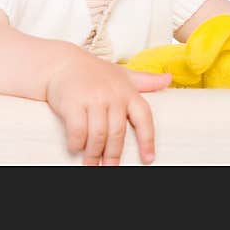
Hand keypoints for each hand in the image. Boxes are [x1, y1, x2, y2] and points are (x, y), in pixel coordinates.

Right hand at [45, 56, 170, 165]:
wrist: (61, 62)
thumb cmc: (93, 71)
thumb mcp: (121, 73)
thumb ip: (145, 80)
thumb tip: (168, 78)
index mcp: (127, 90)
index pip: (143, 117)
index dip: (147, 140)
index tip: (148, 158)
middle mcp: (112, 95)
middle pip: (117, 133)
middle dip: (113, 155)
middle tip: (110, 167)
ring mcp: (92, 99)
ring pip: (98, 135)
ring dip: (94, 154)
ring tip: (92, 164)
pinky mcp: (72, 103)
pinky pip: (78, 131)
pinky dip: (77, 143)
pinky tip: (76, 147)